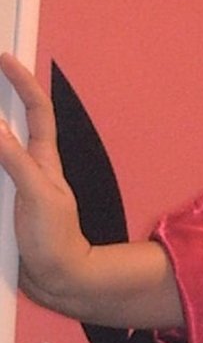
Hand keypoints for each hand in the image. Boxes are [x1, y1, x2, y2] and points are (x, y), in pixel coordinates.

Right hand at [0, 53, 92, 310]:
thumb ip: (16, 160)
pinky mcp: (1, 206)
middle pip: (6, 125)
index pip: (36, 110)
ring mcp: (11, 186)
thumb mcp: (38, 195)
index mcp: (42, 160)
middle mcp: (25, 167)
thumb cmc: (56, 240)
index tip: (5, 58)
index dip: (23, 82)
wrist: (56, 283)